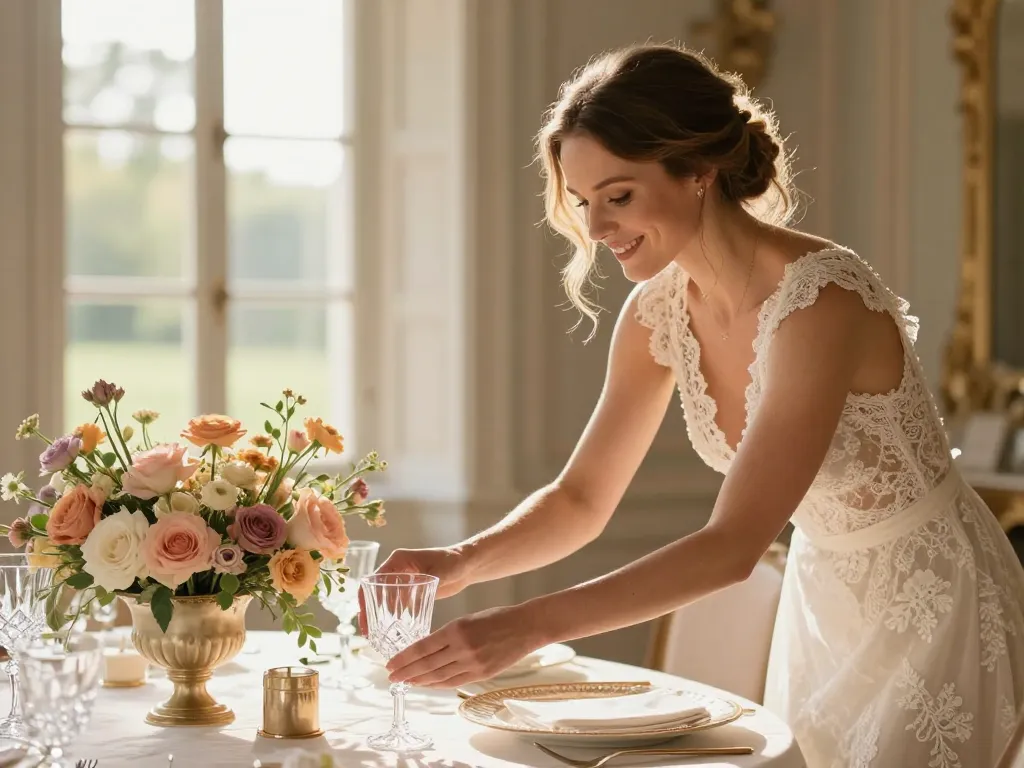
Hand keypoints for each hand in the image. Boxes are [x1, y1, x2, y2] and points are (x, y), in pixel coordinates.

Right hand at [357, 546, 472, 634]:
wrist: (467, 564)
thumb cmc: (453, 562)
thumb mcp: (437, 572)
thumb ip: (420, 584)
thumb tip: (405, 603)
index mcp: (397, 560)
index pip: (374, 580)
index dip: (365, 599)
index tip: (364, 618)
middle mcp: (397, 569)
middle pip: (375, 591)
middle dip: (368, 611)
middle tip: (367, 633)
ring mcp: (404, 580)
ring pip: (385, 599)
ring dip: (379, 615)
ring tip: (376, 636)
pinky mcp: (412, 590)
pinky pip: (398, 603)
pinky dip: (393, 616)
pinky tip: (394, 631)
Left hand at [385, 605, 538, 687]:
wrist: (525, 627)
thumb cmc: (496, 617)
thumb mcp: (467, 619)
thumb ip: (447, 635)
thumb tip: (425, 650)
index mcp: (457, 629)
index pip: (423, 647)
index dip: (404, 658)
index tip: (390, 663)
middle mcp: (463, 648)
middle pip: (427, 664)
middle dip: (406, 672)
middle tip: (391, 676)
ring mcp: (473, 664)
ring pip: (438, 676)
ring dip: (419, 680)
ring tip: (406, 681)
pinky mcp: (481, 675)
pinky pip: (454, 682)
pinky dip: (437, 684)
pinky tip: (427, 684)